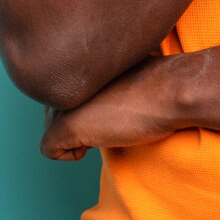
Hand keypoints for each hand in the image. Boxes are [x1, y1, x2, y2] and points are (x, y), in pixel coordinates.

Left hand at [40, 56, 184, 160]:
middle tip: (108, 118)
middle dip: (76, 121)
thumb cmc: (157, 85)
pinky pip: (48, 150)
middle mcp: (63, 79)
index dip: (83, 104)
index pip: (61, 90)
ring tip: (106, 126)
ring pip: (50, 129)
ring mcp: (62, 102)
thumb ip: (99, 79)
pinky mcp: (66, 126)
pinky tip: (95, 144)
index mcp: (74, 64)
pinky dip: (70, 155)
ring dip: (76, 136)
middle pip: (52, 111)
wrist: (171, 91)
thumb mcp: (120, 73)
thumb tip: (95, 98)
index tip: (107, 104)